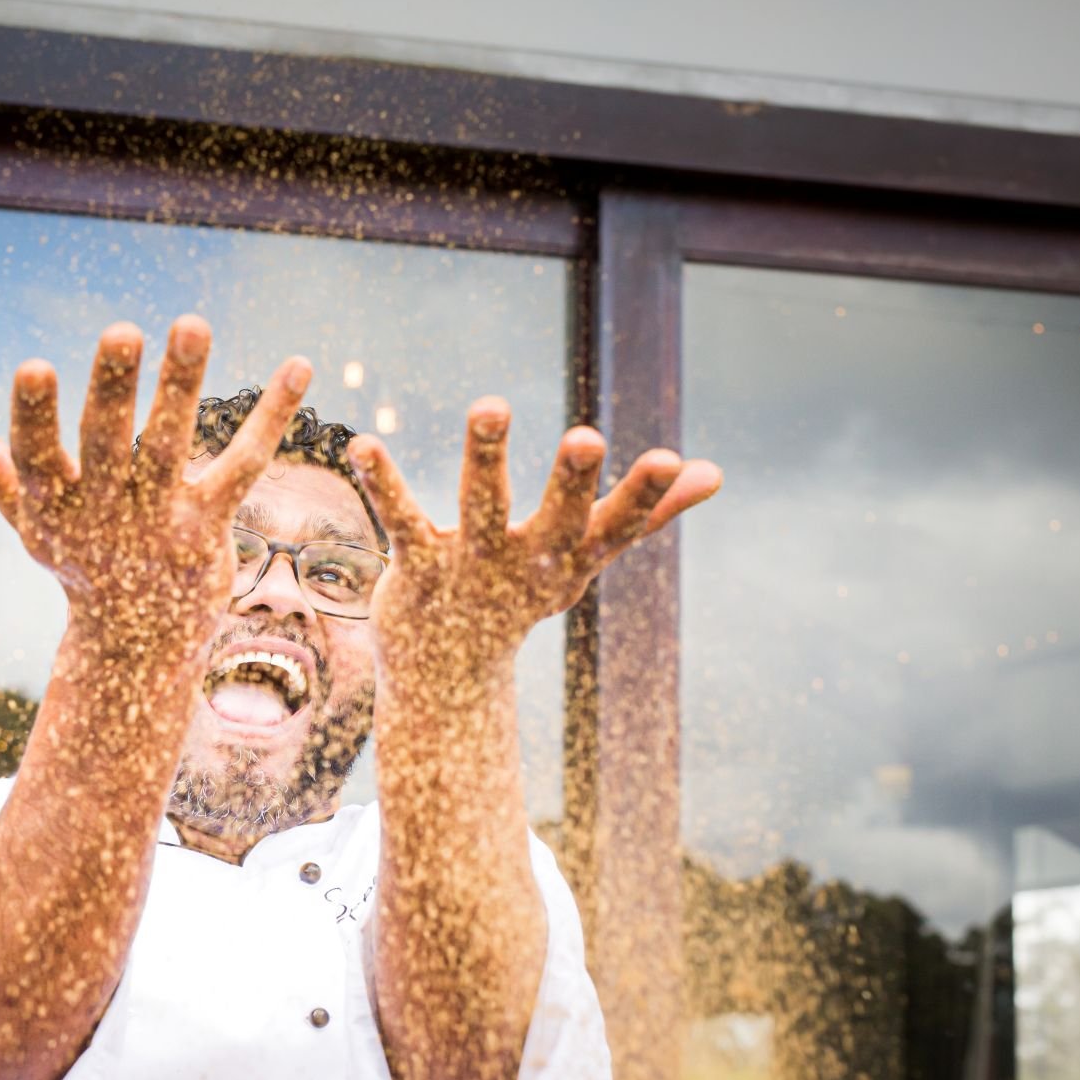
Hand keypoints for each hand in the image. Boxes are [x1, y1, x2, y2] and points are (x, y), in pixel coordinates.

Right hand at [0, 317, 310, 656]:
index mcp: (54, 503)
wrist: (135, 643)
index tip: (33, 366)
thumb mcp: (26, 511)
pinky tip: (298, 365)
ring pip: (170, 445)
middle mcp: (105, 511)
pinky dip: (272, 416)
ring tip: (193, 322)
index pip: (38, 457)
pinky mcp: (209, 527)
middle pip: (107, 444)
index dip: (34, 417)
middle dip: (113, 389)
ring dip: (181, 383)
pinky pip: (242, 465)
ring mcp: (159, 519)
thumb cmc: (77, 560)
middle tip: (122, 331)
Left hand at [347, 400, 720, 683]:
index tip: (670, 459)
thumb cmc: (523, 596)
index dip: (645, 496)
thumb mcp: (587, 555)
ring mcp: (472, 568)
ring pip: (482, 507)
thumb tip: (715, 473)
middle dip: (571, 480)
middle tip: (587, 435)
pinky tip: (365, 442)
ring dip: (486, 457)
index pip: (617, 526)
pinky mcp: (419, 568)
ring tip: (490, 403)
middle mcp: (527, 565)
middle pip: (555, 518)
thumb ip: (647, 512)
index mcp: (572, 559)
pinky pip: (402, 518)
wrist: (449, 675)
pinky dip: (384, 482)